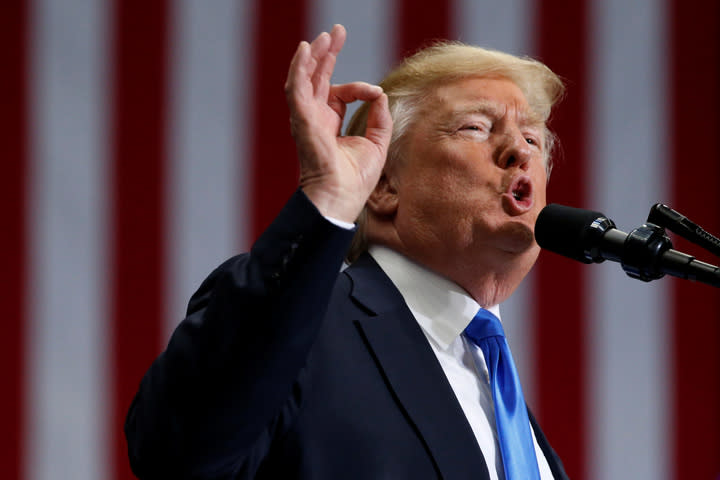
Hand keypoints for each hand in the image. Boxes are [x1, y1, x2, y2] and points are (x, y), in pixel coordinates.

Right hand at [285, 24, 391, 222]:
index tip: (375, 93)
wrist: (340, 199)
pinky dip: (300, 68)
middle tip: (336, 32)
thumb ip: (379, 118)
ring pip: (304, 79)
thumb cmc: (354, 180)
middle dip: (326, 54)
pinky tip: (306, 49)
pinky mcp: (302, 120)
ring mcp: (306, 118)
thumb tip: (381, 94)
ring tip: (322, 36)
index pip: (340, 93)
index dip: (360, 88)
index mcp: (329, 124)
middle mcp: (314, 118)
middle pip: (317, 78)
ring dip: (312, 56)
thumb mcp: (376, 143)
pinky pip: (297, 88)